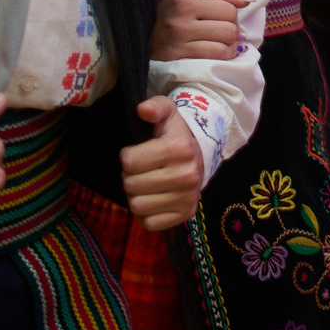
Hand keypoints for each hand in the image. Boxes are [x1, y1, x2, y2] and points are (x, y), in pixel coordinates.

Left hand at [120, 97, 204, 229]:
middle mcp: (186, 175)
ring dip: (136, 196)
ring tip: (147, 185)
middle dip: (130, 176)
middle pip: (130, 185)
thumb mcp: (167, 113)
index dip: (128, 156)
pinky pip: (149, 223)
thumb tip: (143, 109)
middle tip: (143, 171)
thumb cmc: (176, 135)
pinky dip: (146, 214)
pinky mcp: (185, 215)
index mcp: (180, 149)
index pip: (129, 161)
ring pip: (137, 206)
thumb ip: (154, 106)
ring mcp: (187, 198)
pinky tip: (153, 200)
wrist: (201, 157)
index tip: (139, 153)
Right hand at [151, 0, 248, 63]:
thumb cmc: (171, 11)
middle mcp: (180, 23)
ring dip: (227, 47)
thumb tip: (246, 0)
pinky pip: (215, 61)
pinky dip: (220, 59)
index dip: (228, 13)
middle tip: (217, 30)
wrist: (142, 35)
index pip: (229, 9)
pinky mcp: (179, 63)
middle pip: (230, 29)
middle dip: (228, 30)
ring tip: (217, 42)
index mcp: (184, 1)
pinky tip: (213, 54)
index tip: (217, 15)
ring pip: (225, 47)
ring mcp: (178, 45)